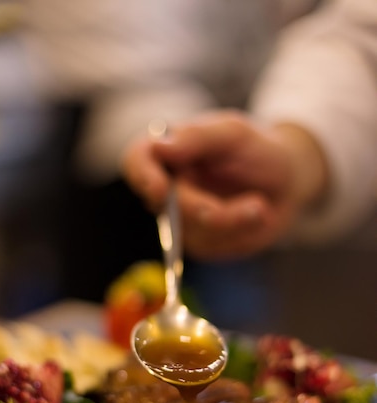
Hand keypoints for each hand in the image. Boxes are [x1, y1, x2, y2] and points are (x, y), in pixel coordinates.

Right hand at [122, 110, 327, 259]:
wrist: (288, 181)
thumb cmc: (259, 149)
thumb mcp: (235, 133)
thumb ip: (198, 137)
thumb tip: (159, 146)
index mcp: (169, 153)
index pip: (137, 161)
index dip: (142, 175)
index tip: (160, 188)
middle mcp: (169, 188)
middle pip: (166, 207)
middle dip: (208, 210)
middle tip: (255, 206)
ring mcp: (183, 220)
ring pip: (194, 232)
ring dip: (234, 222)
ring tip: (261, 206)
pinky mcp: (203, 243)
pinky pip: (214, 247)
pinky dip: (241, 233)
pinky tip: (256, 217)